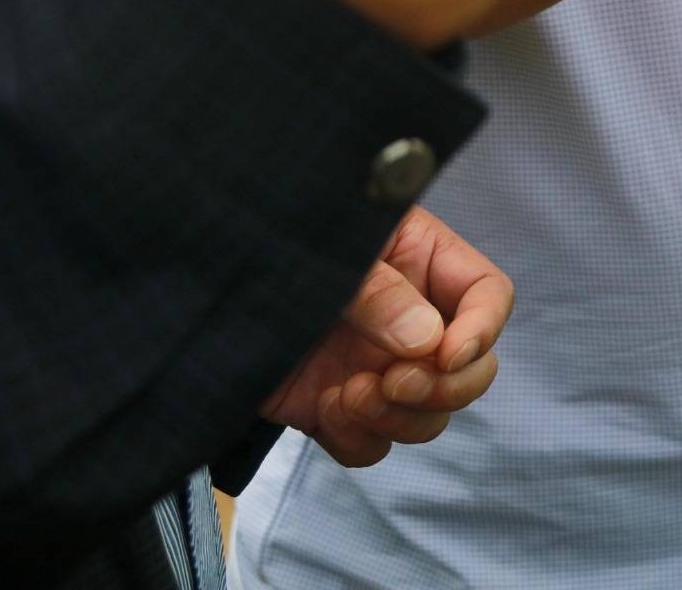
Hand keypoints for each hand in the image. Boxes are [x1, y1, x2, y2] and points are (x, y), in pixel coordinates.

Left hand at [260, 206, 512, 467]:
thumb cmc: (267, 234)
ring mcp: (374, 366)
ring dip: (399, 418)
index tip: (448, 353)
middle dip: (445, 388)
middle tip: (397, 382)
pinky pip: (372, 446)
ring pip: (428, 417)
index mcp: (420, 261)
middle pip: (472, 370)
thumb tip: (428, 341)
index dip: (482, 329)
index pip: (488, 296)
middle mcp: (408, 319)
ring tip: (351, 393)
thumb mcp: (331, 249)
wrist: (194, 277)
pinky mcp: (335, 407)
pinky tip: (324, 408)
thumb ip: (379, 291)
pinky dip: (358, 439)